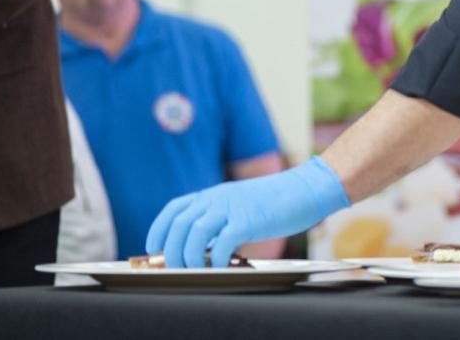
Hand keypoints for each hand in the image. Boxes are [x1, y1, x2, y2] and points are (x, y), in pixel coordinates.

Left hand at [146, 155, 349, 267]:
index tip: (153, 248)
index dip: (159, 229)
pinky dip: (217, 258)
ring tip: (196, 270)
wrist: (306, 188)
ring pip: (195, 232)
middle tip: (176, 269)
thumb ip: (221, 218)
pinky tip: (222, 267)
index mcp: (214, 194)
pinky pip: (223, 242)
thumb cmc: (275, 201)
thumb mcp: (240, 204)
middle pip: (180, 224)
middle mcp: (218, 198)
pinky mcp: (249, 219)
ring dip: (190, 256)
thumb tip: (204, 245)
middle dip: (172, 251)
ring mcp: (233, 207)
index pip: (175, 208)